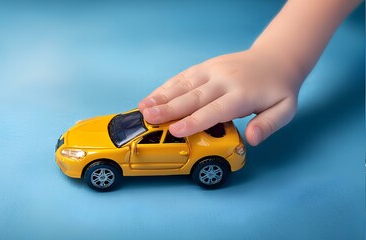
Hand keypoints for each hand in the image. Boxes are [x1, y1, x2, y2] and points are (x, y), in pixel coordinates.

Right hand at [138, 49, 301, 145]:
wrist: (275, 58)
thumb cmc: (277, 89)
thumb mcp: (284, 110)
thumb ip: (268, 125)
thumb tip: (251, 139)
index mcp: (242, 94)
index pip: (214, 110)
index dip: (194, 121)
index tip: (175, 130)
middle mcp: (224, 80)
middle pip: (193, 97)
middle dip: (169, 109)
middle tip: (148, 118)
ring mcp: (213, 70)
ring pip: (184, 85)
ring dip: (161, 97)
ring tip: (143, 108)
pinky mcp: (206, 66)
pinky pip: (183, 76)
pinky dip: (166, 86)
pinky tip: (152, 96)